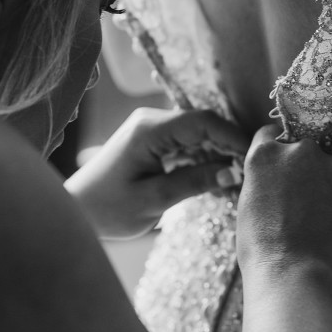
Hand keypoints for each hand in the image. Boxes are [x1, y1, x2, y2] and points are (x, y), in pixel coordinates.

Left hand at [66, 107, 248, 238]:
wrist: (76, 210)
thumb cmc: (108, 208)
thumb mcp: (154, 200)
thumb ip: (195, 182)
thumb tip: (234, 171)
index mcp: (150, 129)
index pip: (203, 122)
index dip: (233, 137)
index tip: (254, 158)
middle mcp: (152, 121)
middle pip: (204, 124)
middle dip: (230, 145)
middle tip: (251, 172)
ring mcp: (152, 129)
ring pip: (198, 134)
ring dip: (219, 153)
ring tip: (238, 179)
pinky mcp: (153, 142)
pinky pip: (188, 143)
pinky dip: (204, 158)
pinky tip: (218, 178)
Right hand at [236, 127, 331, 296]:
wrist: (293, 274)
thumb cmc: (260, 247)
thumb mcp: (248, 203)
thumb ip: (264, 178)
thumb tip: (277, 178)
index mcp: (267, 153)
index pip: (270, 135)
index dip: (274, 152)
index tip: (279, 169)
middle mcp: (302, 151)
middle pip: (305, 150)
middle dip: (303, 169)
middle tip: (298, 202)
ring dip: (327, 185)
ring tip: (318, 220)